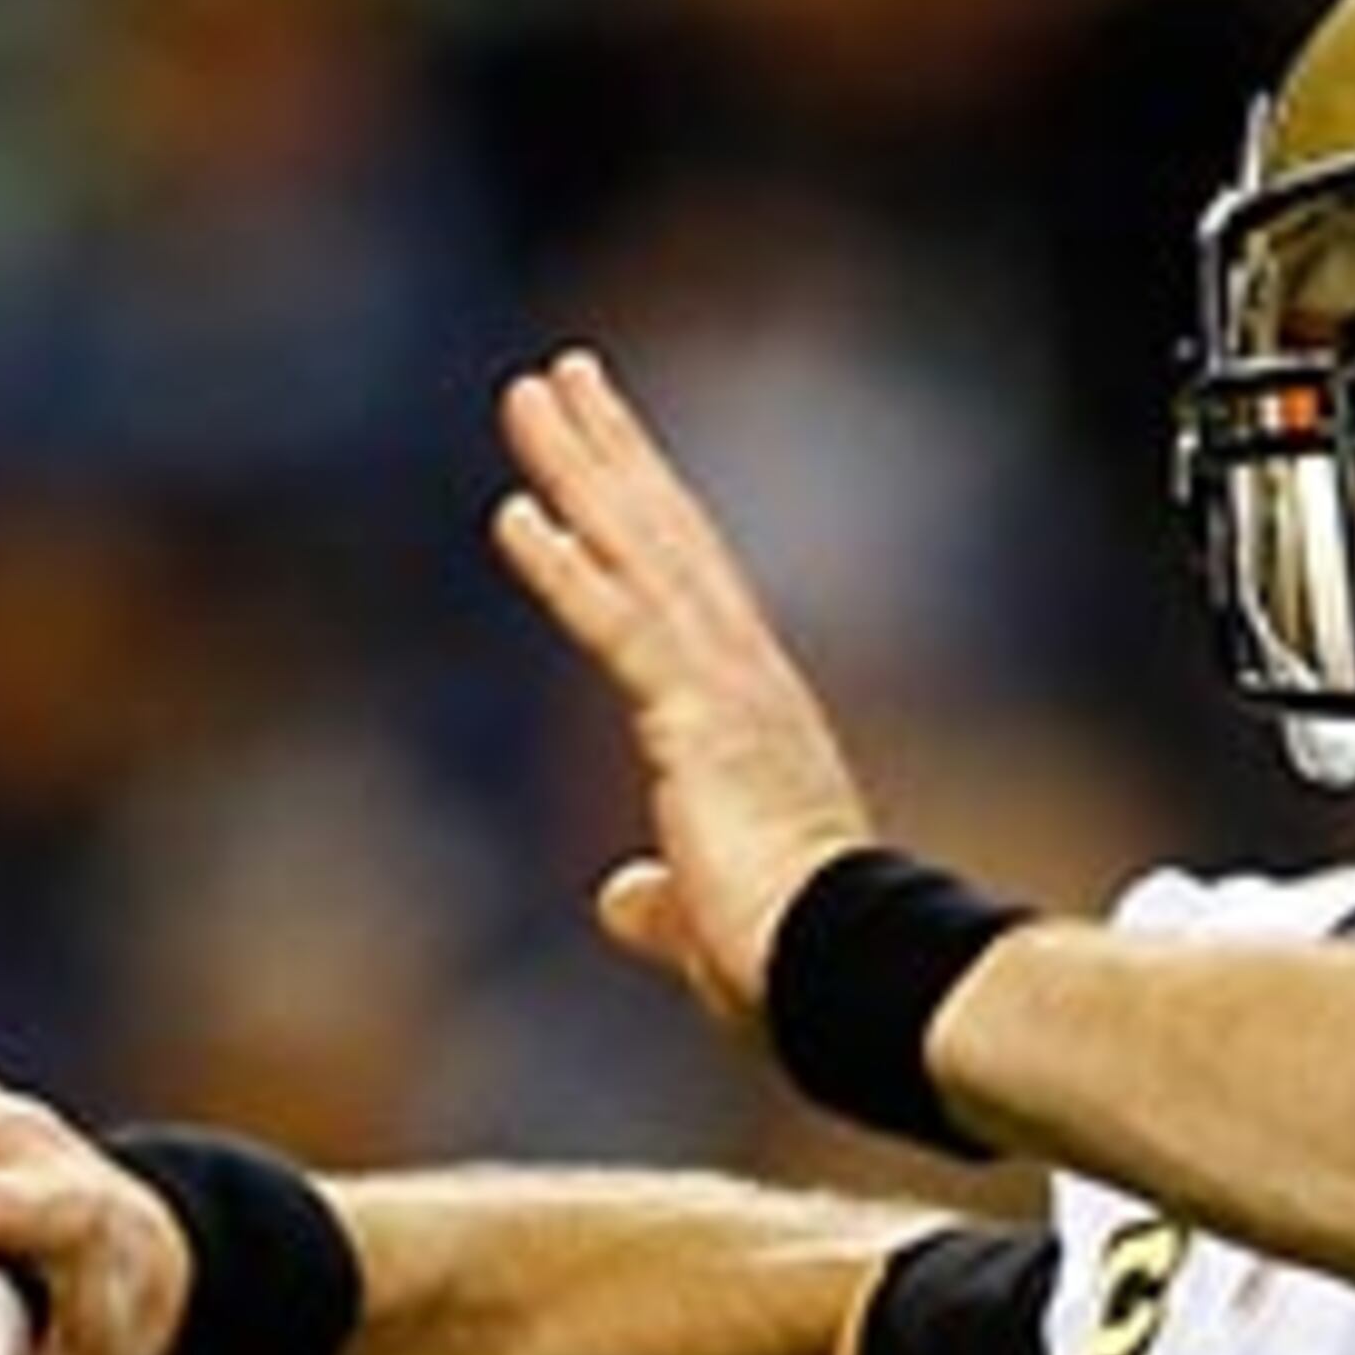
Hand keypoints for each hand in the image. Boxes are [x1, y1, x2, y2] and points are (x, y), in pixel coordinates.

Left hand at [491, 347, 874, 1029]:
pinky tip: (515, 511)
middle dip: (610, 454)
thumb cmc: (796, 964)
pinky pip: (617, 626)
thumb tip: (621, 900)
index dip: (639, 520)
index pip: (684, 596)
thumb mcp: (706, 925)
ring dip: (581, 471)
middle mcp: (745, 681)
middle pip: (665, 541)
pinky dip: (564, 568)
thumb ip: (659, 905)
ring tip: (532, 393)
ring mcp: (725, 691)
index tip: (599, 460)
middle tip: (560, 375)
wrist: (840, 979)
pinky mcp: (696, 719)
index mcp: (750, 719)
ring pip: (640, 554)